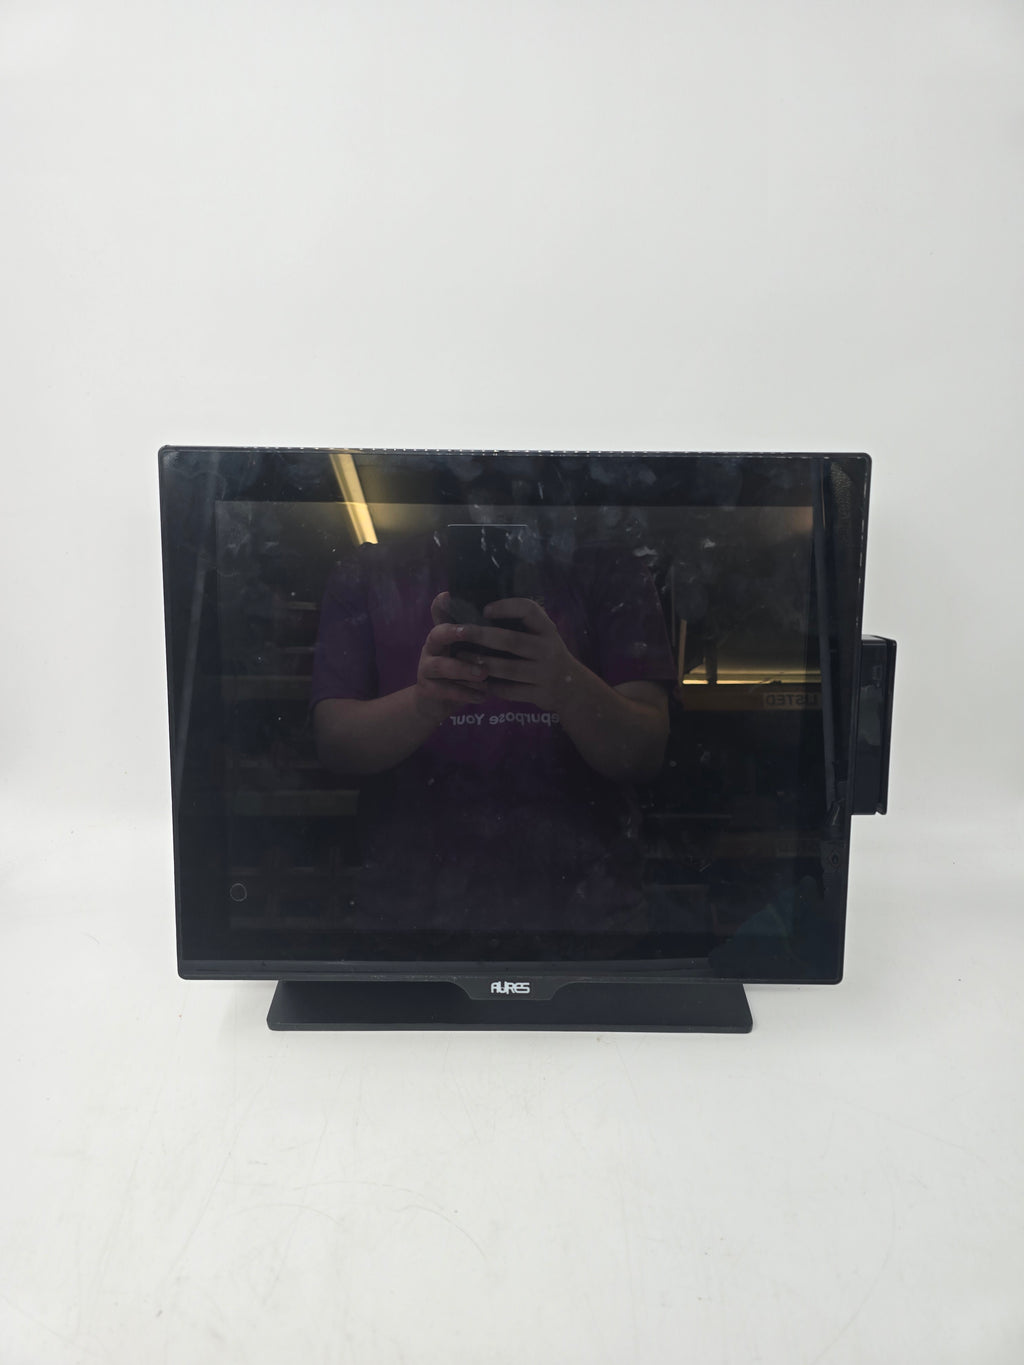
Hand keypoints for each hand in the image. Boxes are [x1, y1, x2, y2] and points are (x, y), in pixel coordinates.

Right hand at [414, 592, 490, 722]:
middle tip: (467, 633)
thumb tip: (510, 618)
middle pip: (436, 634)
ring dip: (463, 669)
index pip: (439, 612)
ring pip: (441, 666)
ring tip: (483, 673)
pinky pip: (445, 691)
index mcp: (444, 632)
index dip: (444, 604)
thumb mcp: (470, 650)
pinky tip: (483, 696)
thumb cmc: (461, 669)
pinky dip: (465, 694)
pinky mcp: (427, 688)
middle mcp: (432, 646)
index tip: (451, 595)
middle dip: (452, 633)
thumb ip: (482, 635)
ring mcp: (426, 667)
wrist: (435, 702)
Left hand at [460, 597, 578, 711]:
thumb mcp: (542, 634)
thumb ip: (521, 622)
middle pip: (512, 640)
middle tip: (459, 632)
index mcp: (547, 629)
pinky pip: (509, 691)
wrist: (571, 687)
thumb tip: (481, 607)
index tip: (484, 609)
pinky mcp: (539, 694)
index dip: (506, 607)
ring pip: (507, 668)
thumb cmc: (546, 653)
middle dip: (482, 635)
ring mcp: (544, 673)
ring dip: (481, 662)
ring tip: (460, 656)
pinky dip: (489, 686)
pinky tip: (472, 679)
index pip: (529, 610)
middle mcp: (548, 649)